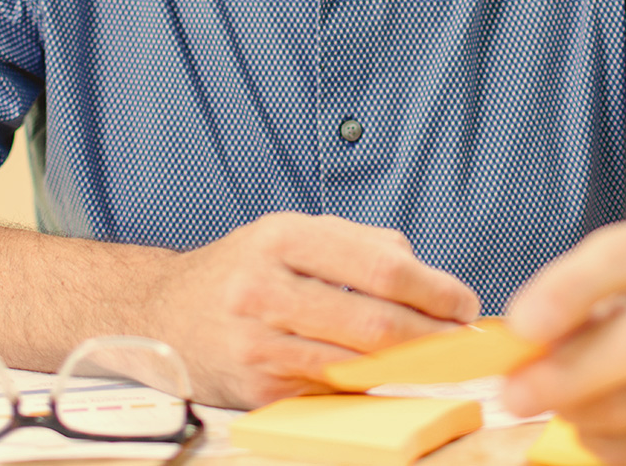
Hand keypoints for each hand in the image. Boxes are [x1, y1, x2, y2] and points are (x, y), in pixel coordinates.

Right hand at [138, 212, 479, 408]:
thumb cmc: (240, 271)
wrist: (161, 314)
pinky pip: (331, 390)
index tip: (464, 302)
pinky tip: (390, 376)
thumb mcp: (289, 234)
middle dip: (433, 336)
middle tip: (462, 339)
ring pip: (358, 364)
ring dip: (411, 367)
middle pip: (375, 323)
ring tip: (440, 359)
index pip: (380, 267)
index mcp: (281, 238)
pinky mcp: (258, 388)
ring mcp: (259, 344)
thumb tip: (425, 273)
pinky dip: (369, 385)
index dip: (433, 289)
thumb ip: (358, 245)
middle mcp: (265, 289)